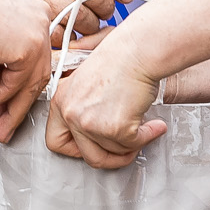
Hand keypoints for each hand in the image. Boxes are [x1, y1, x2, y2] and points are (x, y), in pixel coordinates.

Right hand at [0, 0, 55, 140]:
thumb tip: (3, 100)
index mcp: (33, 13)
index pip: (35, 59)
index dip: (20, 88)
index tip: (5, 107)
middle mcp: (41, 19)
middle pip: (37, 72)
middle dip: (18, 104)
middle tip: (4, 124)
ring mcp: (39, 31)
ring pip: (31, 82)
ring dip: (11, 108)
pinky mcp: (30, 46)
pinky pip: (17, 83)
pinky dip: (0, 98)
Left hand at [46, 28, 169, 169]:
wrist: (137, 51)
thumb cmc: (118, 60)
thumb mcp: (86, 84)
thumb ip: (83, 110)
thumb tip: (97, 138)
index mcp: (60, 102)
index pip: (56, 142)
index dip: (76, 150)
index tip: (92, 147)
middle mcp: (71, 114)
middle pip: (88, 156)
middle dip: (111, 158)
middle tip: (125, 150)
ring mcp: (91, 123)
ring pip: (114, 151)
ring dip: (133, 144)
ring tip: (145, 128)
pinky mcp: (114, 127)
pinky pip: (134, 144)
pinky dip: (148, 136)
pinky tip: (154, 125)